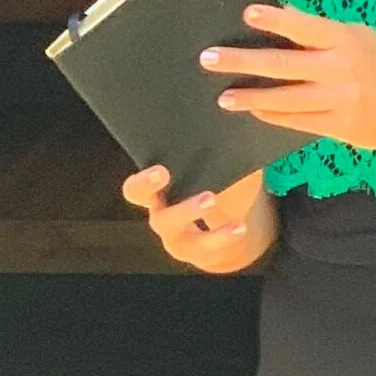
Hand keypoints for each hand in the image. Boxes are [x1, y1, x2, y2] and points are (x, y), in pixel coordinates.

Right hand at [121, 164, 270, 273]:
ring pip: (174, 230)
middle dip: (153, 191)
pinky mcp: (197, 253)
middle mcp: (162, 216)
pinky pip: (206, 247)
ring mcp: (177, 238)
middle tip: (167, 174)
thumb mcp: (216, 170)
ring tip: (210, 199)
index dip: (143, 181)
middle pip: (147, 208)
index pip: (136, 189)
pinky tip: (239, 226)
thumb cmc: (218, 190)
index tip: (160, 169)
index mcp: (160, 193)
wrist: (230, 231)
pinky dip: (223, 235)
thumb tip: (226, 121)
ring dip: (189, 212)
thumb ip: (215, 151)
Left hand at [200, 3, 375, 154]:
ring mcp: (339, 100)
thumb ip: (321, 30)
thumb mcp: (359, 37)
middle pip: (283, 64)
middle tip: (210, 58)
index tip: (246, 14)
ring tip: (223, 96)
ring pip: (285, 98)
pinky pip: (297, 121)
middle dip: (243, 61)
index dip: (275, 20)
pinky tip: (253, 111)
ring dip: (251, 97)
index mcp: (346, 40)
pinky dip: (272, 116)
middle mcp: (341, 69)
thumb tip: (283, 15)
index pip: (305, 26)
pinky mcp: (337, 126)